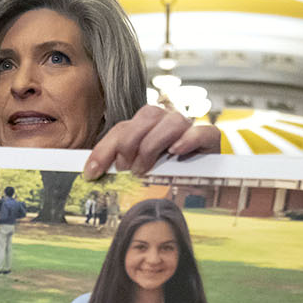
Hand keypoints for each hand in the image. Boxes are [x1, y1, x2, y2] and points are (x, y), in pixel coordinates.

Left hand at [84, 105, 219, 178]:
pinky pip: (202, 131)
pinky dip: (188, 139)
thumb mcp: (140, 173)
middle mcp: (168, 122)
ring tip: (144, 169)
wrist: (207, 187)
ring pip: (171, 121)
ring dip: (152, 144)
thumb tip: (92, 174)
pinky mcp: (211, 140)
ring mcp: (190, 129)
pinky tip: (176, 151)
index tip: (92, 173)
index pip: (123, 127)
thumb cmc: (169, 179)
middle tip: (125, 170)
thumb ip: (122, 167)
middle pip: (146, 116)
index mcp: (148, 127)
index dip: (104, 149)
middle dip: (129, 143)